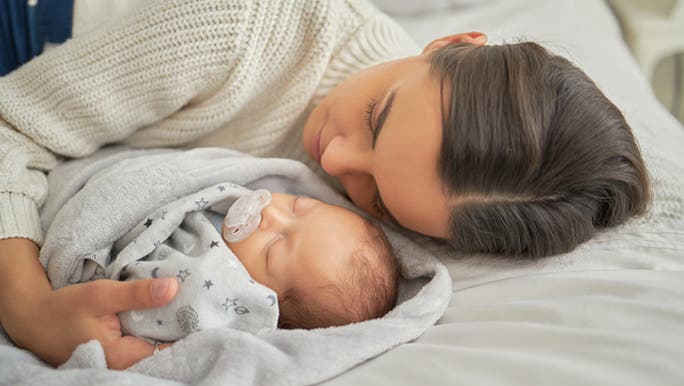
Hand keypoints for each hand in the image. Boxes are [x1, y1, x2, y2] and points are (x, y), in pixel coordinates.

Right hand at [5, 277, 177, 368]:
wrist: (32, 318)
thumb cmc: (64, 308)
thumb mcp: (101, 295)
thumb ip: (137, 294)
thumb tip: (173, 288)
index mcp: (124, 357)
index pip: (170, 347)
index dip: (186, 328)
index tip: (198, 307)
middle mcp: (125, 364)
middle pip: (164, 345)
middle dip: (177, 324)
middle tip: (192, 299)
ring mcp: (120, 360)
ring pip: (154, 342)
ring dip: (163, 323)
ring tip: (178, 301)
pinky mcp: (117, 351)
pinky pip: (142, 339)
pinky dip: (150, 324)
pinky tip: (157, 308)